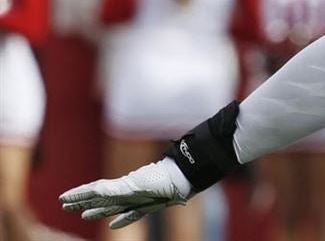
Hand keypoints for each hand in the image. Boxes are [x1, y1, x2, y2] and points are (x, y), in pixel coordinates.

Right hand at [60, 159, 191, 228]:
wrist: (183, 178)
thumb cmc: (160, 179)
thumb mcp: (136, 184)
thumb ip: (116, 188)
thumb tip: (95, 189)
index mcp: (118, 187)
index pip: (93, 191)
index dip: (77, 195)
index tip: (62, 198)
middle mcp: (125, 193)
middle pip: (98, 199)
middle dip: (81, 203)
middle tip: (64, 207)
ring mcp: (136, 200)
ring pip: (111, 207)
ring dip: (96, 211)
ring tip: (83, 215)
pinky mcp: (148, 206)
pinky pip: (130, 215)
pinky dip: (121, 220)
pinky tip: (113, 225)